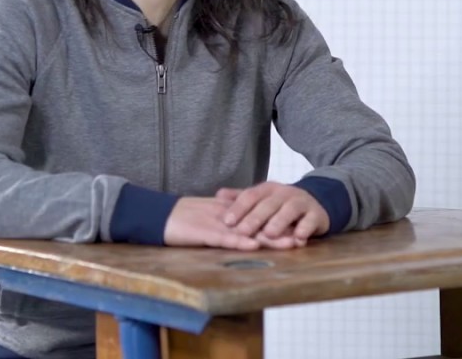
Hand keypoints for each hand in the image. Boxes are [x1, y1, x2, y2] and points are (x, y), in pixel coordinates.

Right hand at [163, 197, 296, 250]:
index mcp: (231, 216)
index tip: (297, 232)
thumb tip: (243, 231)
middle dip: (281, 233)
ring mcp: (218, 226)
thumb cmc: (184, 221)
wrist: (160, 216)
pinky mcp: (206, 234)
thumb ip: (226, 223)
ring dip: (269, 239)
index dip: (278, 226)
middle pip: (260, 226)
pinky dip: (240, 242)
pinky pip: (226, 239)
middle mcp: (229, 220)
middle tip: (302, 238)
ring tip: (289, 243)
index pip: (259, 221)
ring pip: (248, 232)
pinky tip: (255, 246)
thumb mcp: (209, 222)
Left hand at [216, 182, 329, 245]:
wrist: (315, 203)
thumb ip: (241, 198)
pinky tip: (298, 238)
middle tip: (243, 231)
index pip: (251, 195)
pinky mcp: (316, 214)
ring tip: (269, 234)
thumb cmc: (281, 205)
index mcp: (268, 189)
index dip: (238, 207)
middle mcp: (284, 193)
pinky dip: (305, 228)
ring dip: (279, 221)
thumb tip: (217, 196)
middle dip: (255, 217)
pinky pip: (310, 220)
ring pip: (289, 210)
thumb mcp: (262, 199)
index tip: (226, 221)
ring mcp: (301, 202)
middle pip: (268, 203)